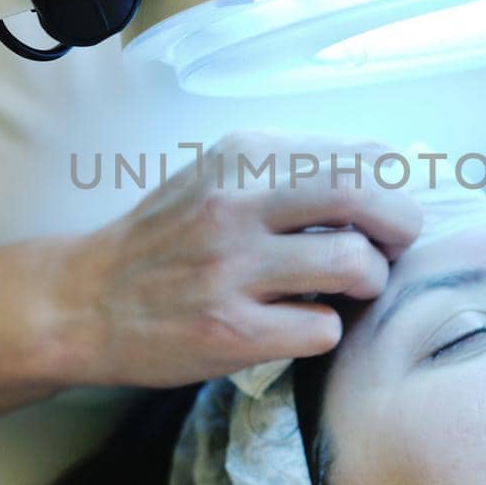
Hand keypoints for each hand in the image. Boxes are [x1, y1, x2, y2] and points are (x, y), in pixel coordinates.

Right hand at [45, 130, 422, 387]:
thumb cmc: (164, 240)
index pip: (359, 153)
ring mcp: (233, 269)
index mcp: (243, 156)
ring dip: (367, 283)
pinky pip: (324, 328)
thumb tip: (386, 172)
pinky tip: (301, 325)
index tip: (388, 210)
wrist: (84, 301)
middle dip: (401, 225)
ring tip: (344, 291)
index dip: (393, 185)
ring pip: (355, 264)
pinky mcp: (231, 331)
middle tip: (392, 249)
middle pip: (365, 196)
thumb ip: (287, 171)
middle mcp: (238, 204)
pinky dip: (327, 330)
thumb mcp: (217, 178)